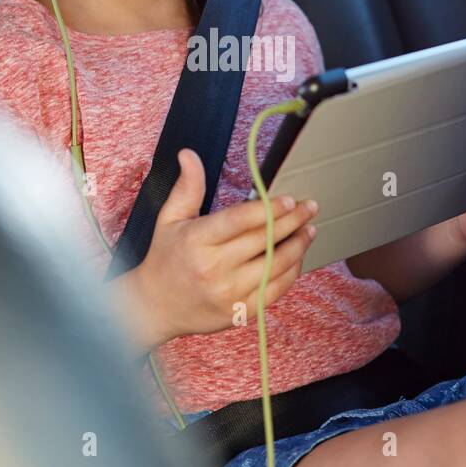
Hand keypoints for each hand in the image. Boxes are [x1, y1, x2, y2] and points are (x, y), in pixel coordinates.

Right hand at [132, 148, 319, 343]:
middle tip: (311, 207)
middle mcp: (213, 268)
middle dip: (292, 221)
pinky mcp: (239, 312)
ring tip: (309, 229)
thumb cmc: (164, 257)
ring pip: (275, 266)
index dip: (268, 209)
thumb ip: (186, 187)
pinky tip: (297, 257)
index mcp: (196, 240)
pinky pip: (275, 290)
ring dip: (298, 246)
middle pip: (263, 240)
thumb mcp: (168, 219)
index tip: (289, 199)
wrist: (154, 307)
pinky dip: (290, 272)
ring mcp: (228, 293)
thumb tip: (189, 154)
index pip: (239, 221)